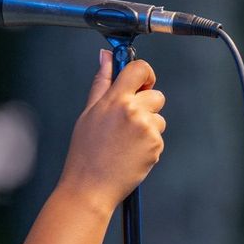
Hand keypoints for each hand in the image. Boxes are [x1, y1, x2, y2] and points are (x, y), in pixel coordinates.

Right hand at [58, 50, 165, 212]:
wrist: (90, 187)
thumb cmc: (85, 152)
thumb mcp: (88, 113)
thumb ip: (101, 82)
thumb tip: (105, 56)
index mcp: (114, 100)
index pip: (139, 69)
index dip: (144, 73)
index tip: (141, 81)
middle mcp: (132, 111)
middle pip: (156, 94)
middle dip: (146, 104)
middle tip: (126, 122)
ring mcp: (146, 129)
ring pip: (158, 117)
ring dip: (147, 126)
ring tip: (125, 142)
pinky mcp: (155, 146)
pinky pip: (158, 136)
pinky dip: (148, 144)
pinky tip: (130, 153)